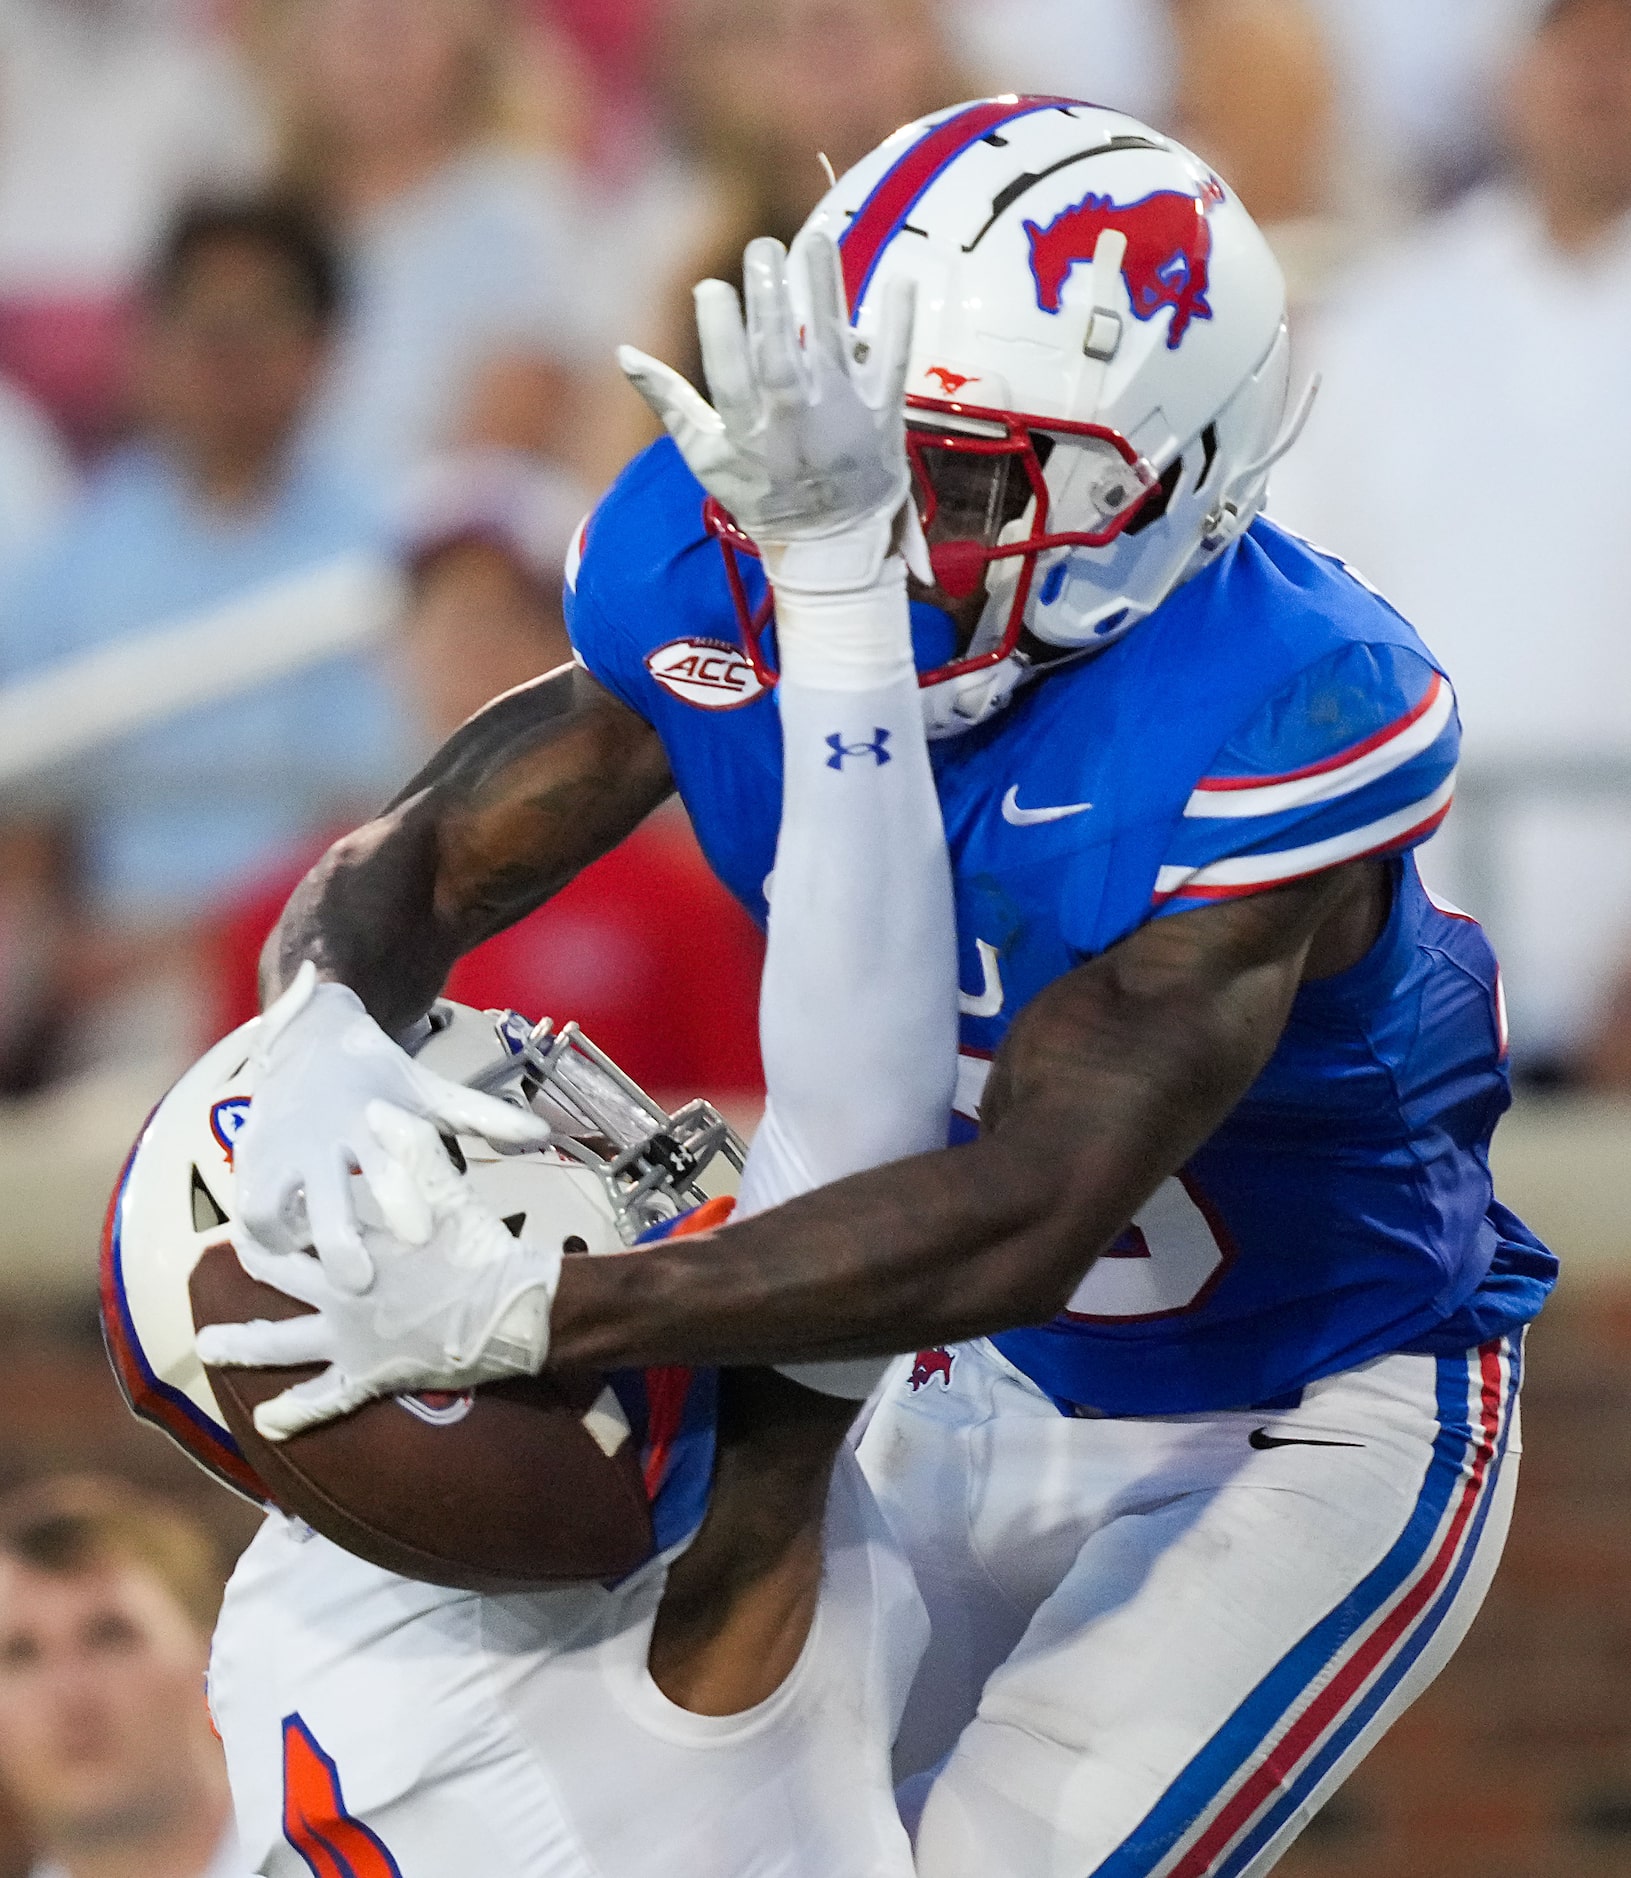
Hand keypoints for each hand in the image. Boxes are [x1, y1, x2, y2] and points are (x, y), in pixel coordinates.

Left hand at [198, 1103, 561, 1440]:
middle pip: (281, 1275)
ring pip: (281, 1342)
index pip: (308, 1218)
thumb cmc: (480, 1249)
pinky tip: (267, 1421)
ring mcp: (347, 1336)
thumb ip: (412, 1148)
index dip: (287, 1209)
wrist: (513, 1312)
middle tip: (235, 1256)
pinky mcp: (366, 1375)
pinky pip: (323, 1400)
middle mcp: (340, 1290)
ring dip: (243, 1344)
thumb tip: (377, 1108)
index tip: (268, 1199)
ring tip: (208, 1343)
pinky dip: (295, 1412)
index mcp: (357, 1240)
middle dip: (256, 1262)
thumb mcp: (449, 1188)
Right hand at [233, 962, 547, 1292]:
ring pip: (270, 1209)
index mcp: (371, 1118)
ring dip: (290, 1246)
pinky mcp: (248, 1162)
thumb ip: (484, 1117)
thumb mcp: (430, 1093)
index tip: (422, 1236)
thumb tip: (543, 1137)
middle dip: (340, 1242)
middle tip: (360, 1283)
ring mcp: (278, 1150)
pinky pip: (245, 1213)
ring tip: (312, 1271)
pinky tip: (284, 1257)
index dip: (402, 1199)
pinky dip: (260, 1240)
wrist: (310, 1035)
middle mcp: (321, 1136)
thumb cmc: (380, 1078)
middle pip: (324, 1198)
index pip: (386, 1160)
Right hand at [619, 231, 918, 594]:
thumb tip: (623, 352)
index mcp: (747, 432)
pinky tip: (900, 281)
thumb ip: (669, 401)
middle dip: (771, 300)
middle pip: (780, 355)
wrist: (828, 547)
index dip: (720, 330)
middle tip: (763, 247)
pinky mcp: (883, 416)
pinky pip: (893, 366)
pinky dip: (898, 326)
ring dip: (825, 291)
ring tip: (815, 238)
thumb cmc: (760, 494)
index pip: (729, 374)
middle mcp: (794, 422)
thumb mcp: (706, 457)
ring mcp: (841, 417)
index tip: (711, 285)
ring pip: (832, 347)